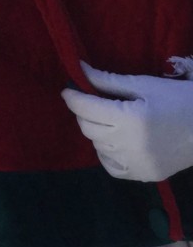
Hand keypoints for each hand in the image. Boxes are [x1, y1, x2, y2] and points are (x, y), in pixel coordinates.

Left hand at [61, 62, 192, 181]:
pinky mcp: (145, 175)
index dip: (73, 97)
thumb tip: (79, 70)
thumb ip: (107, 81)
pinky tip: (115, 141)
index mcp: (131, 119)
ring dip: (96, 131)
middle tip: (92, 102)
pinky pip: (111, 166)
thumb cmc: (178, 99)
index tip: (68, 90)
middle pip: (88, 128)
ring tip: (109, 120)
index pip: (86, 109)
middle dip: (84, 112)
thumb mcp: (144, 84)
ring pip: (97, 146)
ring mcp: (138, 164)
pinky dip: (106, 153)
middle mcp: (131, 145)